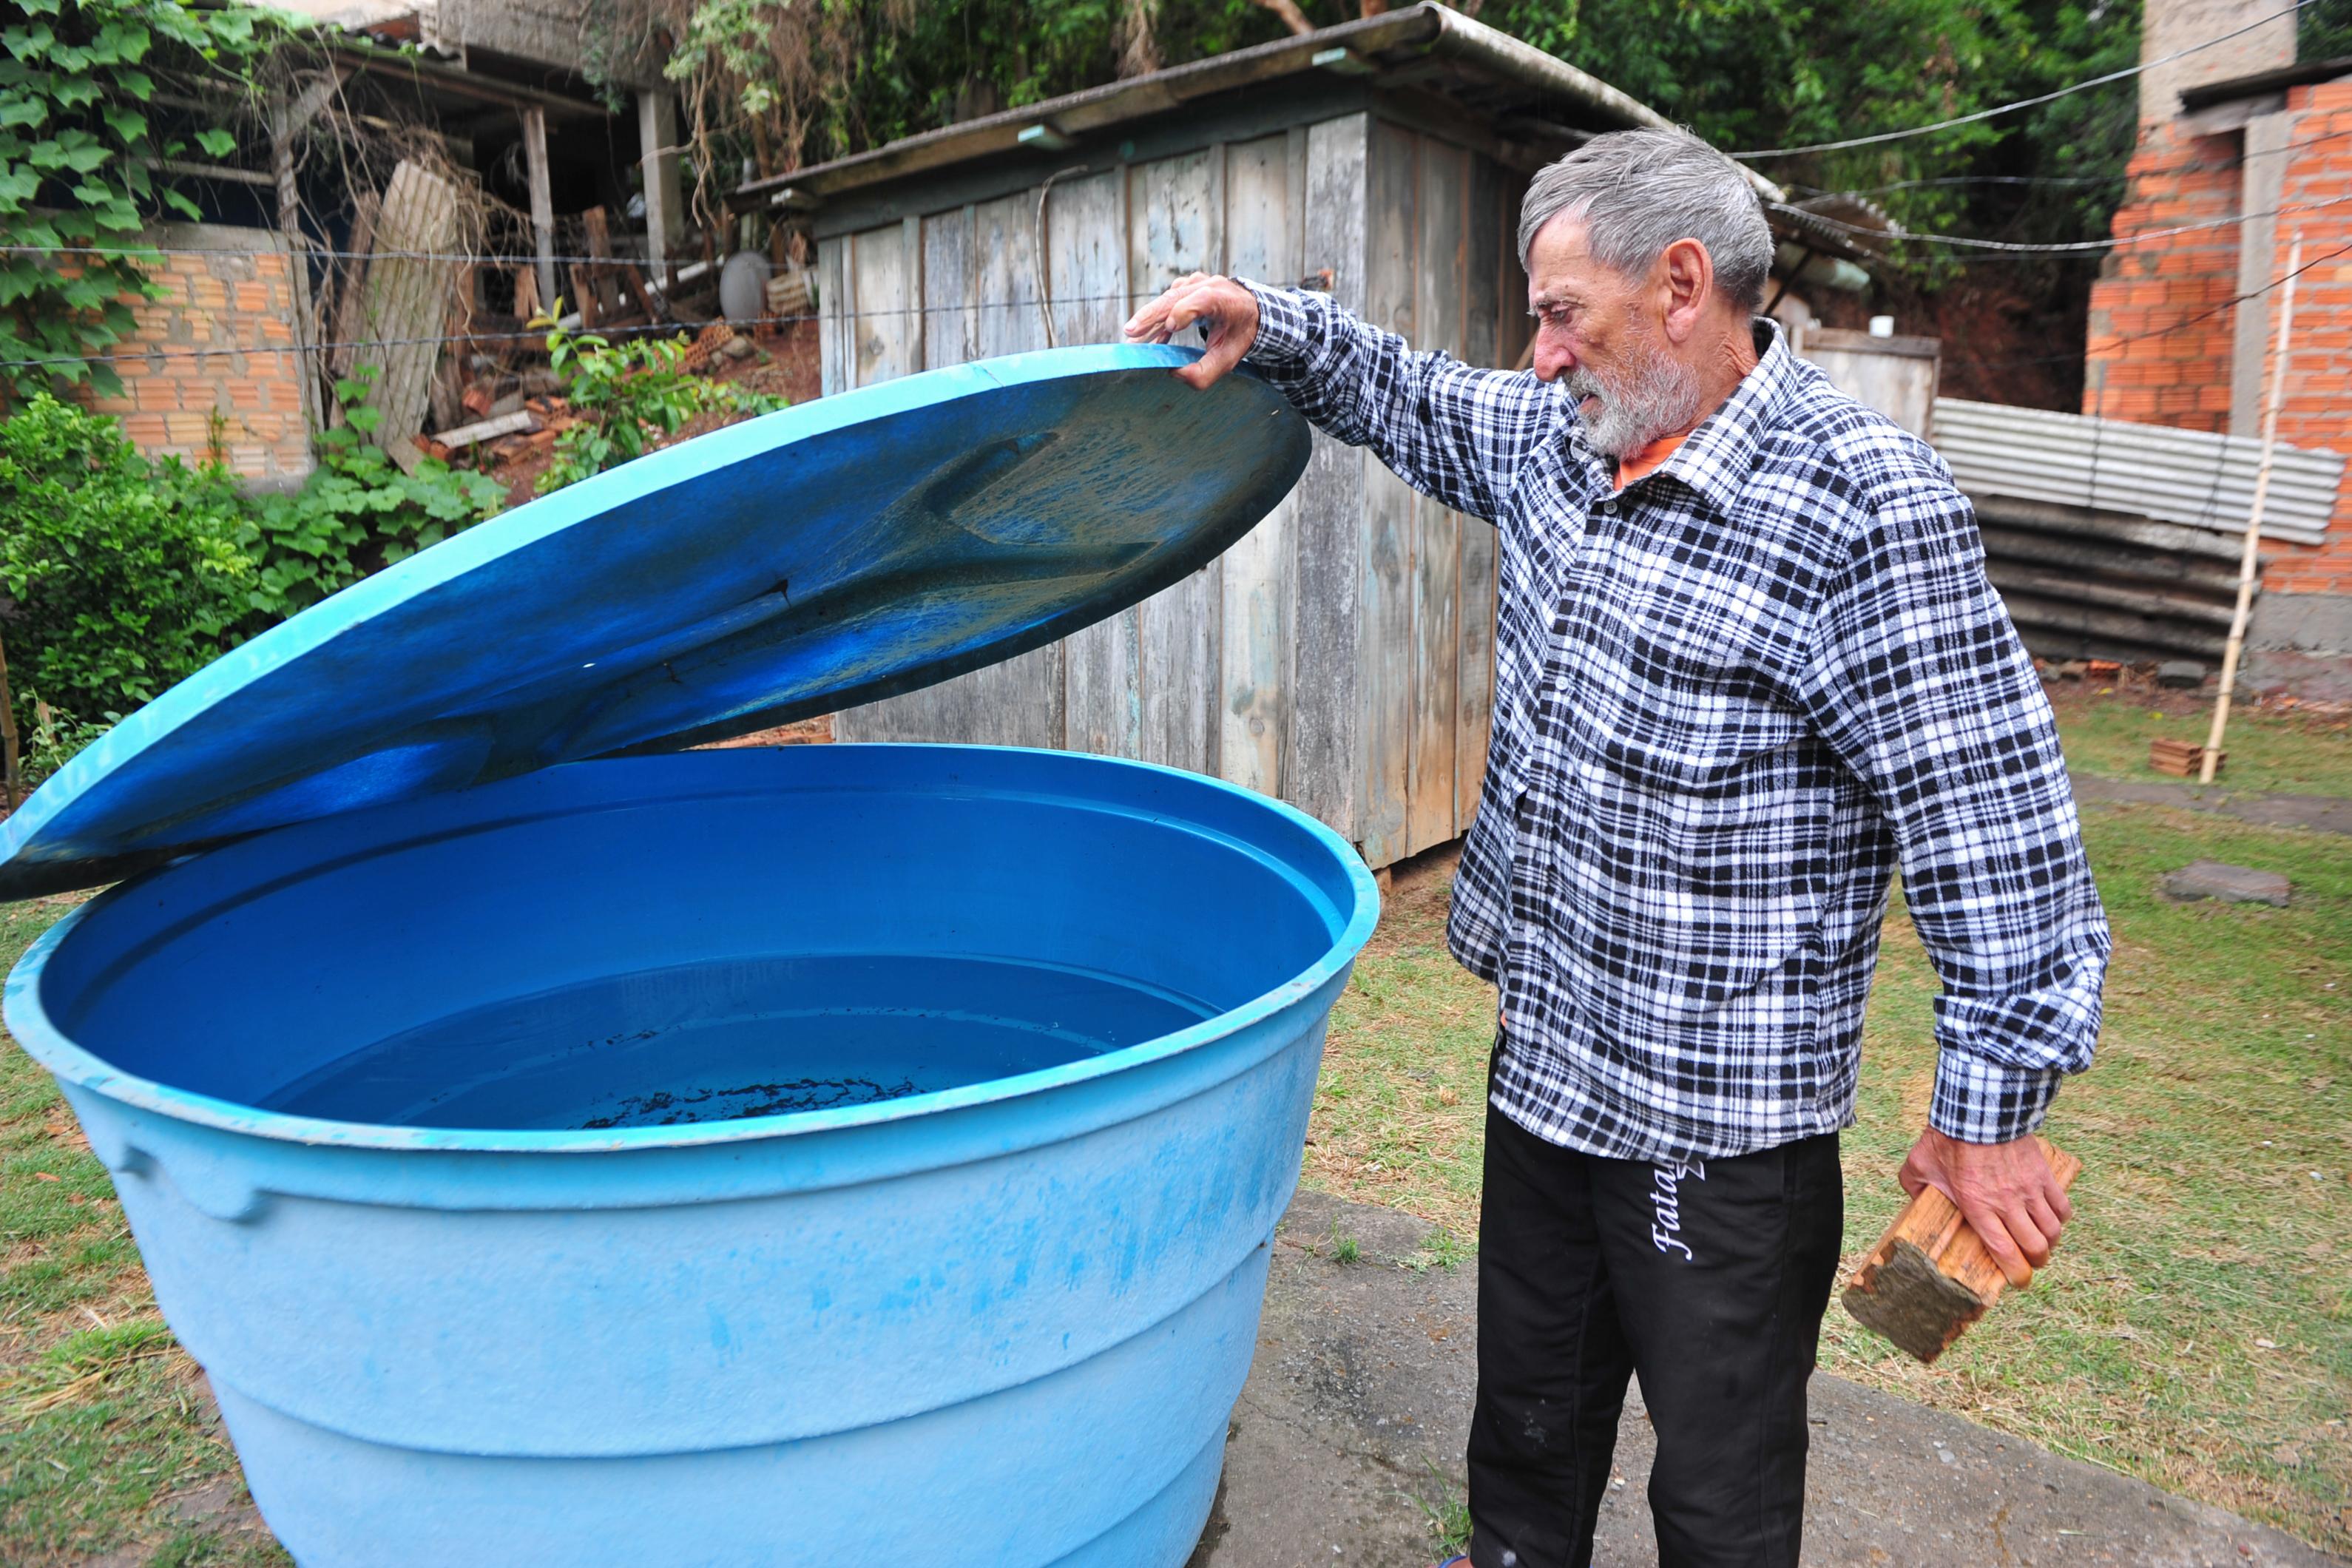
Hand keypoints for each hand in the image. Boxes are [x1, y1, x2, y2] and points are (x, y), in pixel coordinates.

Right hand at [1122, 272, 1259, 389]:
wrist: (1250, 311)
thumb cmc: (1239, 334)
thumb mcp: (1228, 359)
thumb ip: (1205, 372)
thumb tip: (1174, 373)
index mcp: (1223, 298)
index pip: (1202, 300)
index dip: (1184, 311)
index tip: (1170, 328)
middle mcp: (1208, 285)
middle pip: (1176, 297)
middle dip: (1151, 315)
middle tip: (1131, 332)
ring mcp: (1195, 284)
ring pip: (1167, 299)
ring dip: (1148, 319)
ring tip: (1132, 338)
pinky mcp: (1185, 287)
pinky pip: (1167, 301)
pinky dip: (1155, 319)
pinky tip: (1145, 337)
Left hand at [1899, 1127, 2072, 1288]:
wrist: (1979, 1108)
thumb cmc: (1946, 1138)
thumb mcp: (1919, 1166)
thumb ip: (1914, 1187)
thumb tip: (1914, 1200)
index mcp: (1978, 1207)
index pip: (2005, 1253)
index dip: (2016, 1275)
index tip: (2017, 1282)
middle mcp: (2008, 1204)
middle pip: (2036, 1248)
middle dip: (2035, 1262)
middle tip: (2028, 1262)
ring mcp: (2030, 1190)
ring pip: (2053, 1231)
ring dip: (2049, 1242)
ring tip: (2040, 1242)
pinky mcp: (2043, 1176)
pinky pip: (2063, 1207)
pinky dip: (2061, 1218)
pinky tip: (2052, 1219)